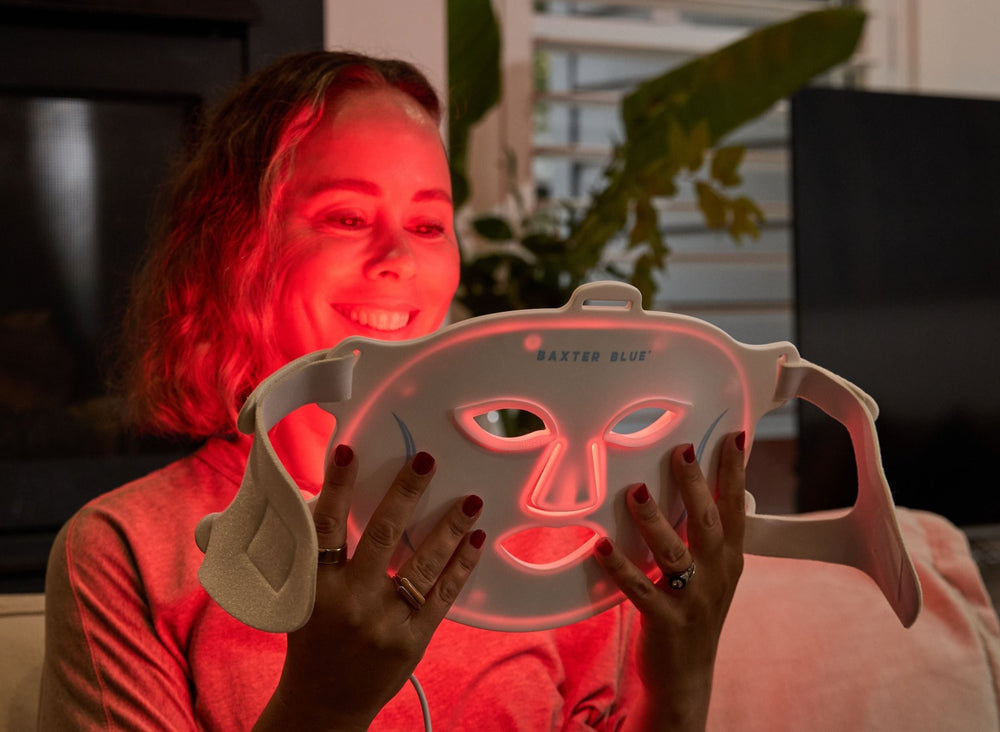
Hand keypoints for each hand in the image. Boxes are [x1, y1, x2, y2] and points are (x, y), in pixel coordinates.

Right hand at [255, 446, 484, 730]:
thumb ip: (314, 552)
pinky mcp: (412, 640)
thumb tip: (328, 495)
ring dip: (447, 527)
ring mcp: (384, 622)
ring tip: (469, 499)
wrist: (324, 703)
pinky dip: (461, 565)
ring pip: (421, 565)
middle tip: (425, 460)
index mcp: (316, 586)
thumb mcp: (302, 595)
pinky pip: (442, 596)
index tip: (348, 451)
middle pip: (381, 536)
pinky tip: (475, 539)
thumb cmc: (313, 639)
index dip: (335, 487)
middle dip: (405, 494)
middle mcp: (350, 602)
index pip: (325, 526)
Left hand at [594, 432, 745, 730]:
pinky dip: (618, 566)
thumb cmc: (695, 614)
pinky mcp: (664, 621)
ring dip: (654, 521)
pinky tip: (599, 544)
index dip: (735, 473)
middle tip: (682, 449)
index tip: (733, 437)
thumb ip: (712, 537)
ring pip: (674, 554)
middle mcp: (716, 576)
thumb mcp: (715, 575)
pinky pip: (638, 589)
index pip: (735, 509)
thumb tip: (712, 490)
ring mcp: (692, 601)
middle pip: (707, 523)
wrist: (687, 677)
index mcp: (730, 561)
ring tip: (635, 491)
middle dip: (696, 484)